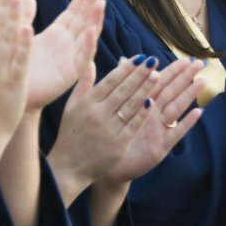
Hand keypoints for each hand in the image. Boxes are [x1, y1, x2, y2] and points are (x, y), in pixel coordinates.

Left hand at [26, 0, 103, 110]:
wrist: (16, 94)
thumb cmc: (19, 67)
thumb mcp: (20, 37)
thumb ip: (24, 17)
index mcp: (57, 35)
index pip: (74, 12)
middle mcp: (68, 44)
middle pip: (84, 19)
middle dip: (91, 1)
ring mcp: (71, 58)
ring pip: (88, 35)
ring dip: (95, 19)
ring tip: (100, 3)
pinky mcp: (71, 74)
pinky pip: (83, 58)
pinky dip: (88, 44)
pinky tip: (91, 30)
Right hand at [47, 56, 156, 204]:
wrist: (68, 168)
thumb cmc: (70, 134)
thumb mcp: (71, 107)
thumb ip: (83, 84)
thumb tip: (89, 61)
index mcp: (87, 103)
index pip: (110, 81)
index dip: (126, 69)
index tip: (140, 57)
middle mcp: (98, 114)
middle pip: (123, 90)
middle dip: (140, 75)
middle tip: (154, 61)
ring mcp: (110, 130)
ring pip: (131, 106)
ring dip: (145, 90)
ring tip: (157, 76)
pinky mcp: (119, 145)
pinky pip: (134, 125)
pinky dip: (143, 113)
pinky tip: (153, 101)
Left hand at [103, 57, 203, 185]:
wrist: (108, 166)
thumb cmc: (114, 135)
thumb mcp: (117, 109)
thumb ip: (124, 85)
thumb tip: (123, 60)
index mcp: (144, 104)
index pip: (161, 82)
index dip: (173, 70)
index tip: (186, 58)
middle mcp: (154, 115)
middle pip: (172, 92)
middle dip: (185, 78)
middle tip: (199, 64)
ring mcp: (159, 131)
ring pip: (176, 109)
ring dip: (189, 95)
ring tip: (202, 82)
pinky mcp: (160, 148)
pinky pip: (175, 134)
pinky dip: (186, 123)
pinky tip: (198, 113)